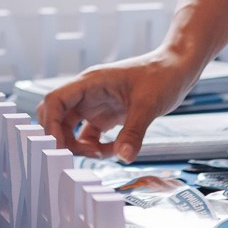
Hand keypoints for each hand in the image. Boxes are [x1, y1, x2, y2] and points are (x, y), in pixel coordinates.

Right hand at [35, 53, 197, 161]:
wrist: (177, 69)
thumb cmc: (162, 76)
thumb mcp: (148, 105)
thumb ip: (134, 132)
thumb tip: (123, 158)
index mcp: (90, 83)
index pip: (55, 100)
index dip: (50, 124)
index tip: (58, 146)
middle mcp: (87, 93)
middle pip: (57, 117)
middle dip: (62, 139)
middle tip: (78, 154)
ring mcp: (95, 105)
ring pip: (70, 129)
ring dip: (79, 146)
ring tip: (101, 154)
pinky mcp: (106, 115)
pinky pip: (89, 135)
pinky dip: (96, 147)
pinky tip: (114, 151)